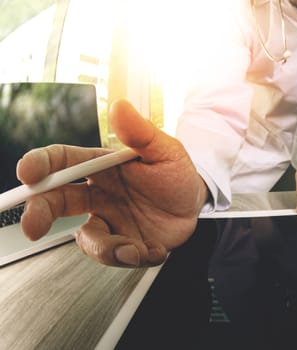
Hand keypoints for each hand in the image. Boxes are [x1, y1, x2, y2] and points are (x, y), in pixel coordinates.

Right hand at [17, 99, 208, 266]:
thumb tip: (120, 106)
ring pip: (86, 237)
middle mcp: (98, 193)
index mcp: (102, 166)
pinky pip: (113, 254)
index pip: (63, 161)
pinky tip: (155, 249)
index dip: (41, 164)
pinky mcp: (121, 242)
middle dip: (39, 212)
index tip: (28, 173)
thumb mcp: (165, 151)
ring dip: (105, 247)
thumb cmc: (177, 174)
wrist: (196, 207)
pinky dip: (131, 257)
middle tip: (34, 226)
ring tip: (134, 249)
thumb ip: (141, 133)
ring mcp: (108, 219)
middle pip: (56, 200)